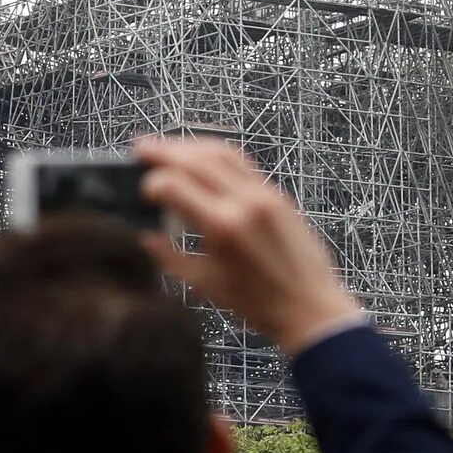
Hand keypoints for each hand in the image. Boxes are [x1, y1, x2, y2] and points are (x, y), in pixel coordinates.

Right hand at [129, 136, 363, 351]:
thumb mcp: (204, 284)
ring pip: (221, 152)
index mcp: (223, 227)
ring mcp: (264, 194)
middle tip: (141, 147)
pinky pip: (242, 163)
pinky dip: (217, 154)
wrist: (310, 307)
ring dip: (191, 145)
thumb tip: (146, 237)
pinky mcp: (277, 195)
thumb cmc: (259, 304)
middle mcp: (244, 202)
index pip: (176, 185)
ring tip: (168, 146)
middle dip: (164, 151)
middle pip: (196, 159)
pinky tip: (202, 158)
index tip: (142, 190)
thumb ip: (169, 257)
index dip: (152, 183)